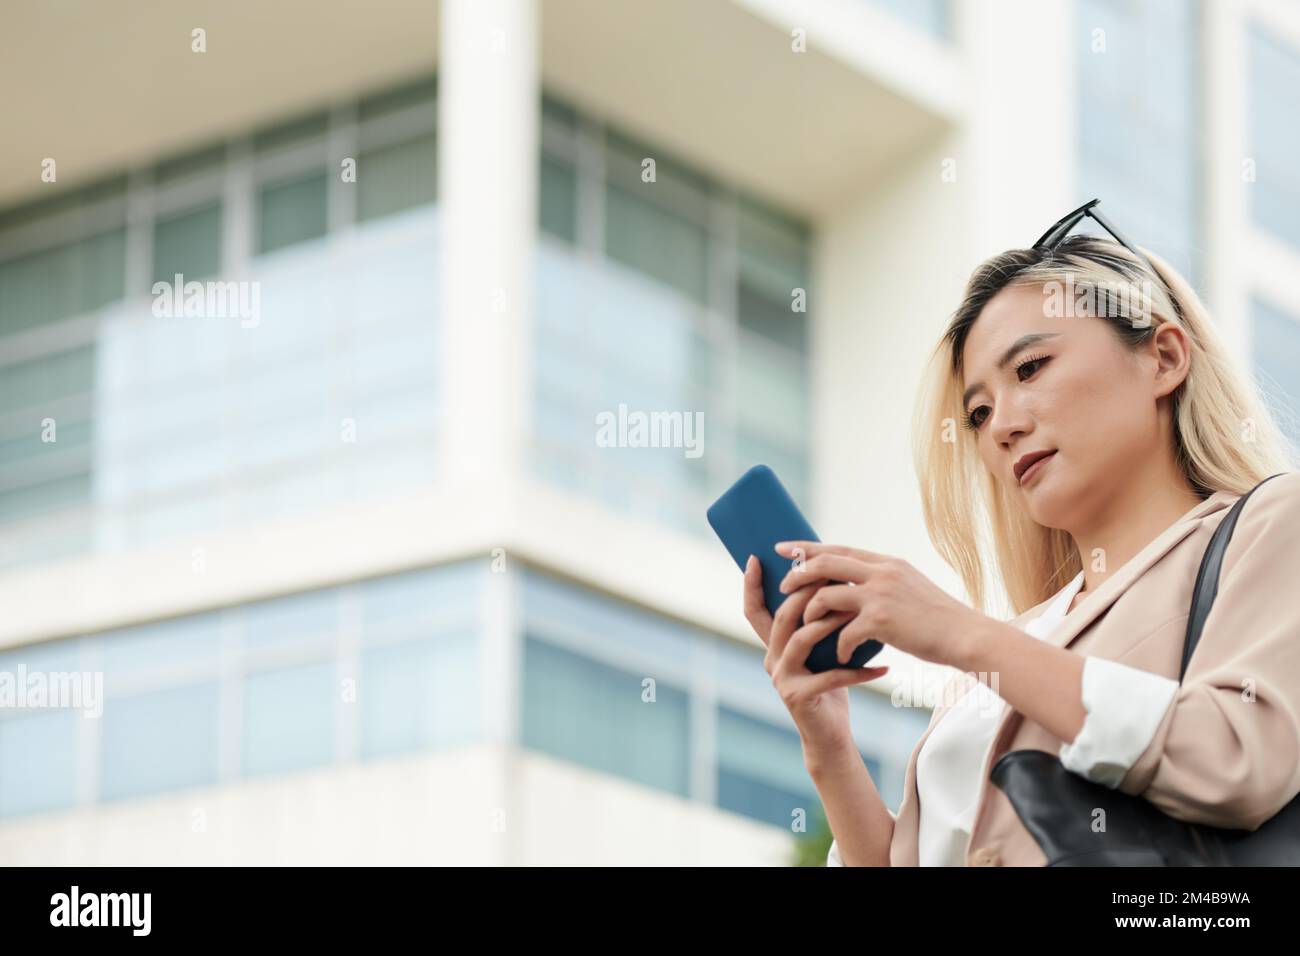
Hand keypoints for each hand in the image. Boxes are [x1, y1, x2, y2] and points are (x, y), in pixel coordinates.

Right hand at [741, 555, 889, 754]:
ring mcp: (782, 678)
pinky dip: (858, 670)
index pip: (754, 610)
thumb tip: (834, 579)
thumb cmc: (829, 684)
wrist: (830, 735)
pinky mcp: (798, 696)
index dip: (751, 584)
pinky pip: (830, 675)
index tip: (756, 557)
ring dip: (831, 622)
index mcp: (773, 645)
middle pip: (782, 616)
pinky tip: (883, 666)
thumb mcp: (819, 650)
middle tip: (830, 576)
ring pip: (802, 638)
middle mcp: (771, 659)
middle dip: (805, 593)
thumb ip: (814, 623)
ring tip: (858, 612)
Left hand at [775, 542, 980, 667]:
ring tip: (807, 627)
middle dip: (798, 575)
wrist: (965, 636)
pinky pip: (844, 632)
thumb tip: (855, 582)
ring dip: (811, 612)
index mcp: (886, 563)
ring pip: (826, 595)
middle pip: (825, 563)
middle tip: (783, 587)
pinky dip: (839, 648)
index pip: (838, 549)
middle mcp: (881, 573)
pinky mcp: (881, 621)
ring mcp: (880, 595)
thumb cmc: (938, 618)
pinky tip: (842, 658)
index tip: (784, 548)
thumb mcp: (910, 587)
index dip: (808, 548)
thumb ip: (882, 580)